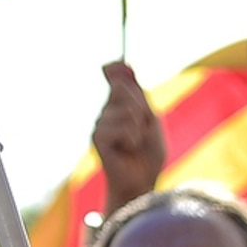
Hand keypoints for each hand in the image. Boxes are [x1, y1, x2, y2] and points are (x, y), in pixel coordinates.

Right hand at [93, 62, 166, 202]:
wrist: (142, 182)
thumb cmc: (147, 154)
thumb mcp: (149, 118)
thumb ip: (137, 93)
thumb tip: (122, 64)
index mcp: (118, 104)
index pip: (114, 74)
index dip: (117, 68)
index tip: (118, 65)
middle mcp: (105, 111)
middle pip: (124, 89)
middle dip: (141, 107)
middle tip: (143, 129)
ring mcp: (99, 124)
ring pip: (127, 110)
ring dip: (139, 129)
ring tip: (135, 144)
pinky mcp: (97, 138)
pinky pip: (122, 127)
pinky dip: (132, 139)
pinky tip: (127, 150)